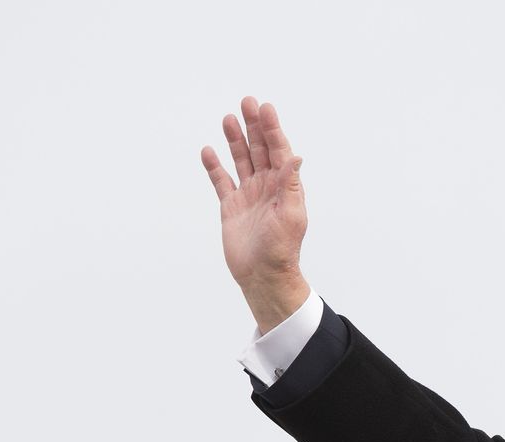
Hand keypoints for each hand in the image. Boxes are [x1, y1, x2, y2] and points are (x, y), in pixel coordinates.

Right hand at [200, 96, 310, 331]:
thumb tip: (295, 156)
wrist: (263, 275)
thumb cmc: (281, 249)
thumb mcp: (290, 215)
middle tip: (247, 102)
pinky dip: (214, 166)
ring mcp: (248, 195)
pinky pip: (221, 181)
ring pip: (241, 160)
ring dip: (235, 140)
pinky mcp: (231, 206)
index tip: (265, 108)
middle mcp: (267, 187)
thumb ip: (290, 184)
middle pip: (259, 149)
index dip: (272, 129)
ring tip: (229, 118)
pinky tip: (209, 151)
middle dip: (254, 126)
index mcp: (284, 187)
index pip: (278, 151)